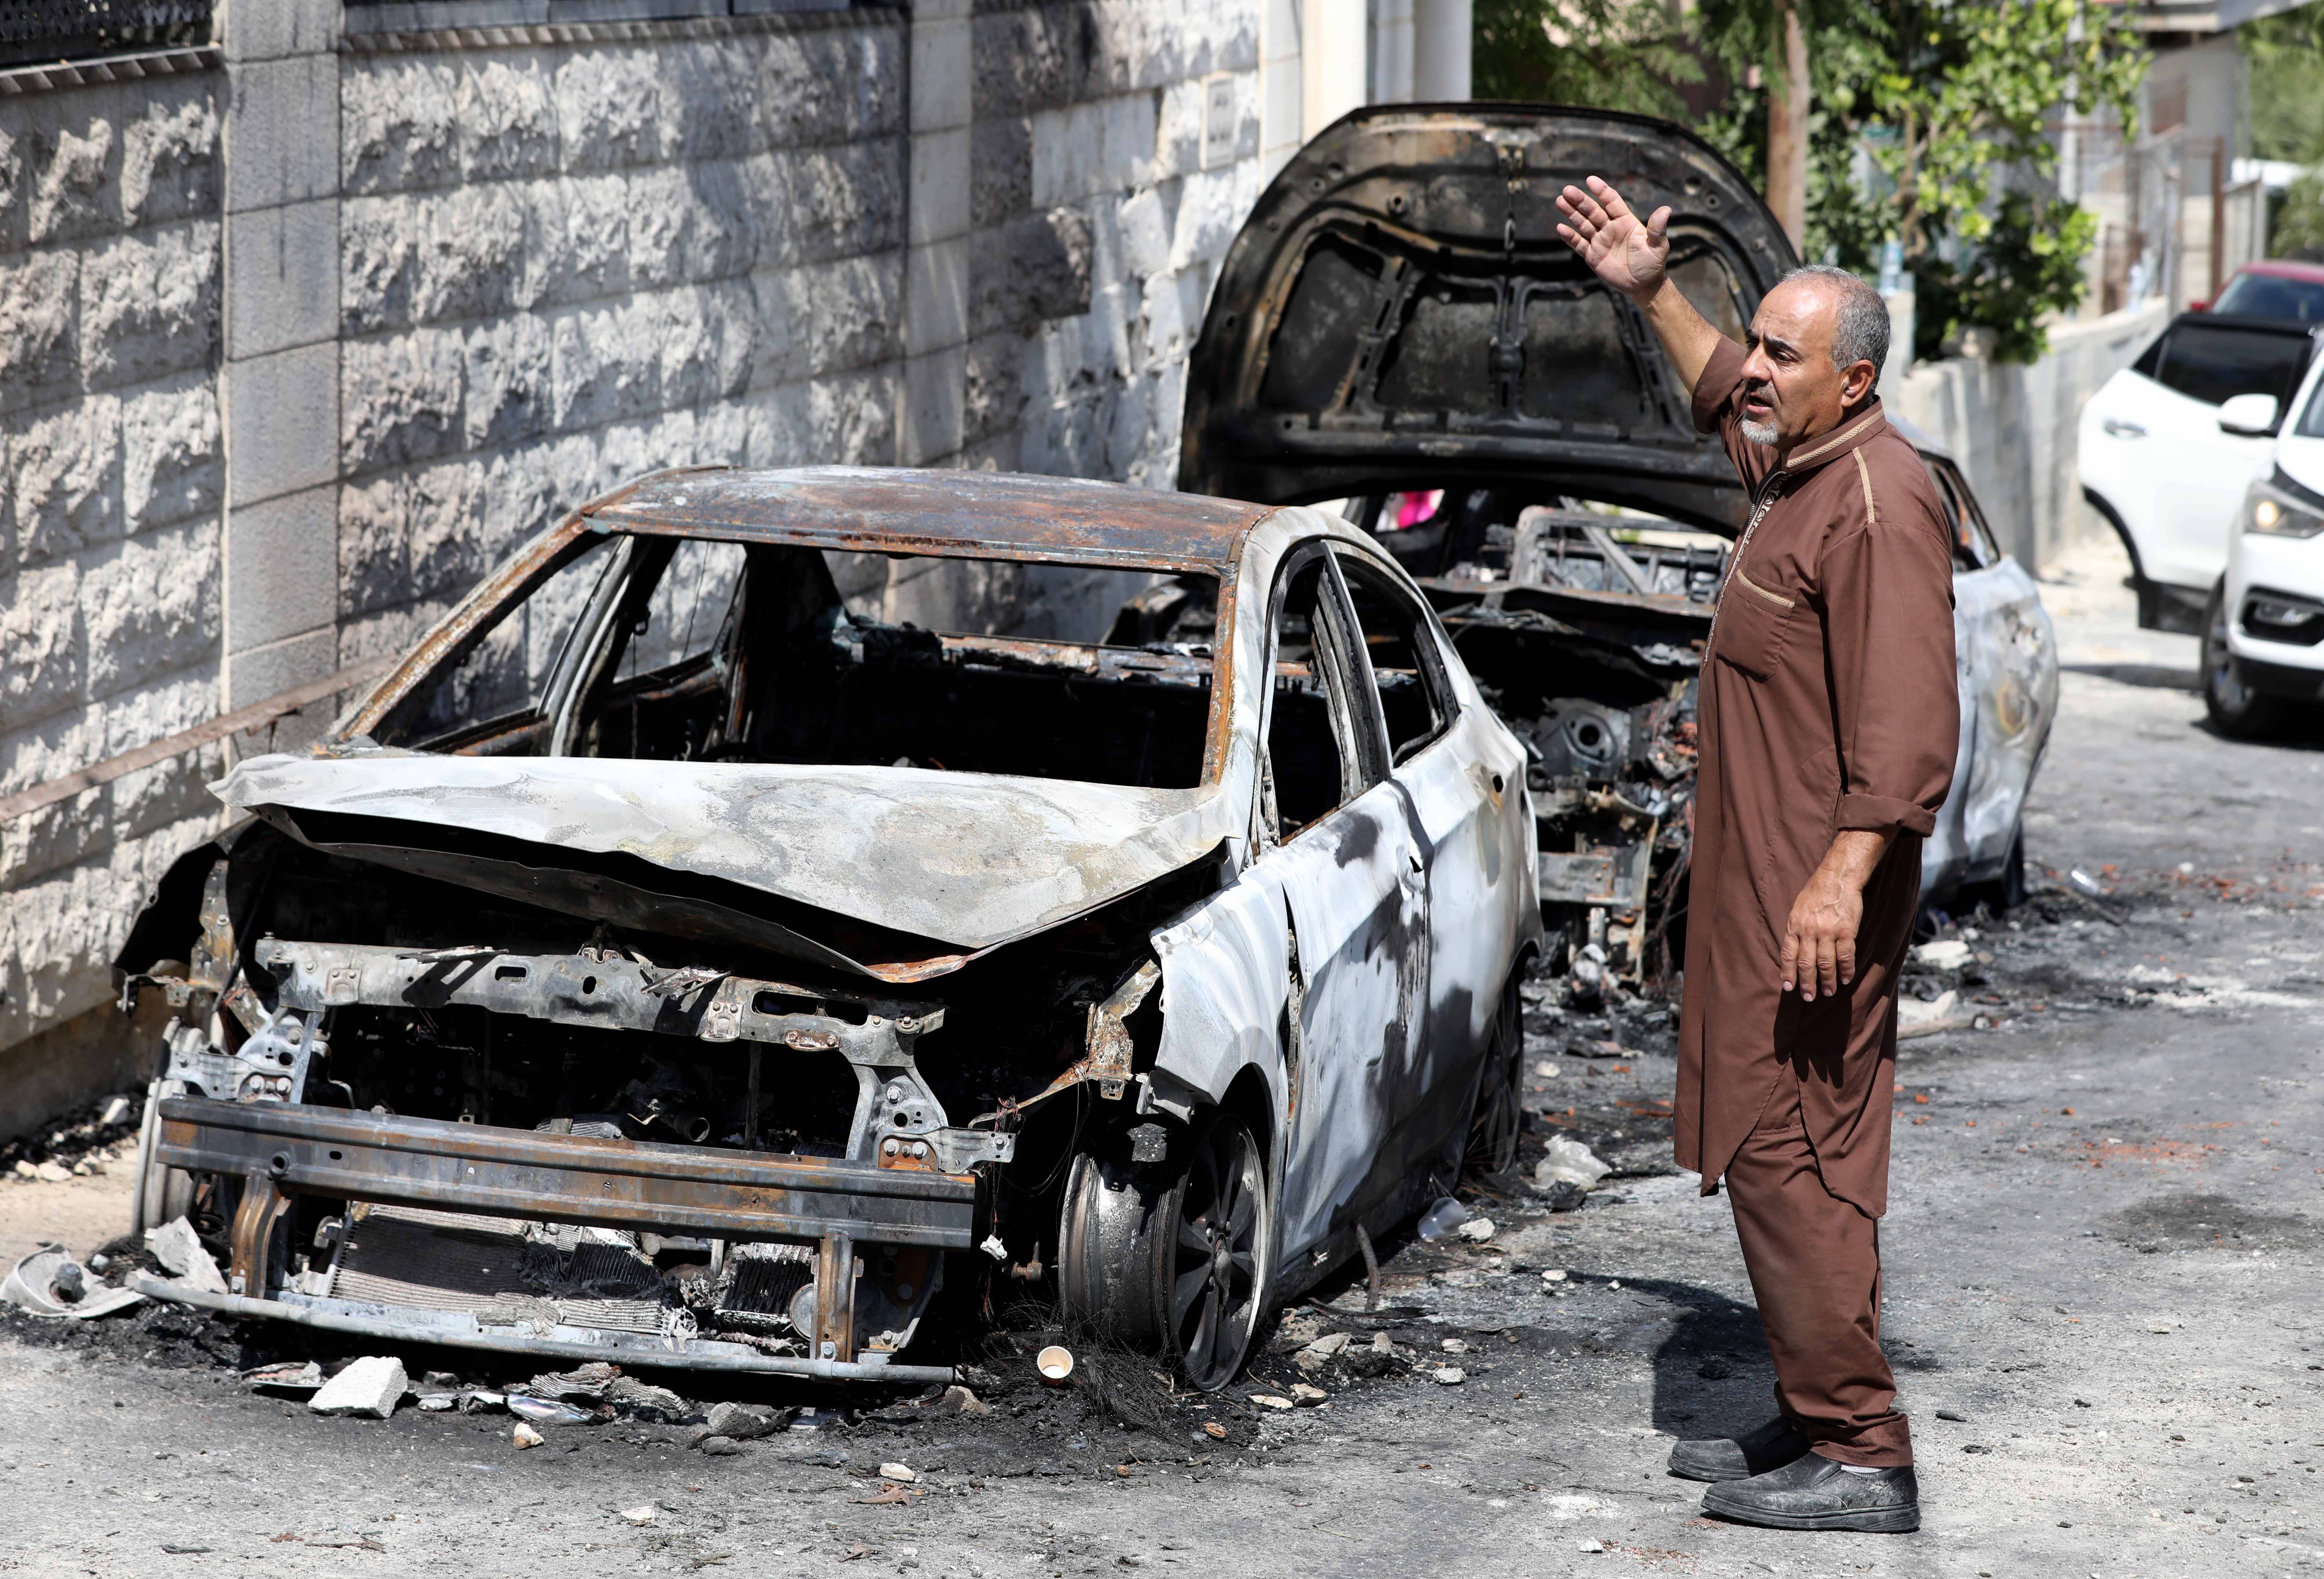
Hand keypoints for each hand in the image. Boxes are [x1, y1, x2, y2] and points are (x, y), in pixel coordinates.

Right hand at [1555, 177, 1671, 303]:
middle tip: (1567, 190)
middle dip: (1580, 201)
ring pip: (1583, 224)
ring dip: (1571, 214)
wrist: (1643, 286)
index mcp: (1625, 222)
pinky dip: (1570, 237)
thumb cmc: (1653, 264)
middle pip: (1593, 211)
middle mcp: (1611, 228)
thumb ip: (1657, 229)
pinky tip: (1560, 228)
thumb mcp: (1658, 246)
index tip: (1590, 180)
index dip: (1601, 191)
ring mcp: (1600, 241)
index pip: (1612, 202)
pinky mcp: (1592, 256)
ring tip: (1560, 201)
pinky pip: (1579, 244)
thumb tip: (1666, 209)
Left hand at [1780, 866, 1863, 1002]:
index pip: (1788, 955)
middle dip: (1807, 983)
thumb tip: (1793, 953)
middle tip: (1808, 998)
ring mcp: (1828, 932)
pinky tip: (1846, 979)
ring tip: (1828, 992)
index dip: (1788, 973)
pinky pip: (1845, 956)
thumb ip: (1796, 930)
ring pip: (1826, 964)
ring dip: (1827, 981)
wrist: (1837, 878)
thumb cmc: (1816, 893)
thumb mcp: (1797, 909)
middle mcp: (1809, 930)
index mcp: (1794, 925)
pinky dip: (1846, 970)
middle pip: (1806, 963)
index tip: (1788, 987)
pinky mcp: (1847, 931)